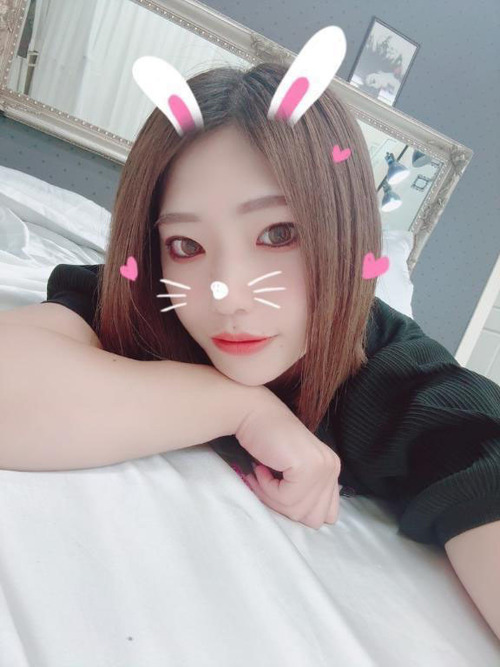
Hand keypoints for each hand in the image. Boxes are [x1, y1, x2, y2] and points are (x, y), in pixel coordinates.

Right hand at [235, 392, 341, 528]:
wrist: (251, 412)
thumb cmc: (265, 439)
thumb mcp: (291, 472)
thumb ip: (306, 493)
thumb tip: (311, 520)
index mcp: (332, 470)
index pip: (326, 515)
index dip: (297, 509)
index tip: (278, 487)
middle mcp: (332, 468)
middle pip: (313, 518)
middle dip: (284, 506)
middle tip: (267, 482)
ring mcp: (322, 467)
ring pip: (297, 511)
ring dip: (272, 496)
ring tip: (263, 473)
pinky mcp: (307, 467)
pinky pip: (286, 499)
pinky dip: (267, 488)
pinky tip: (262, 467)